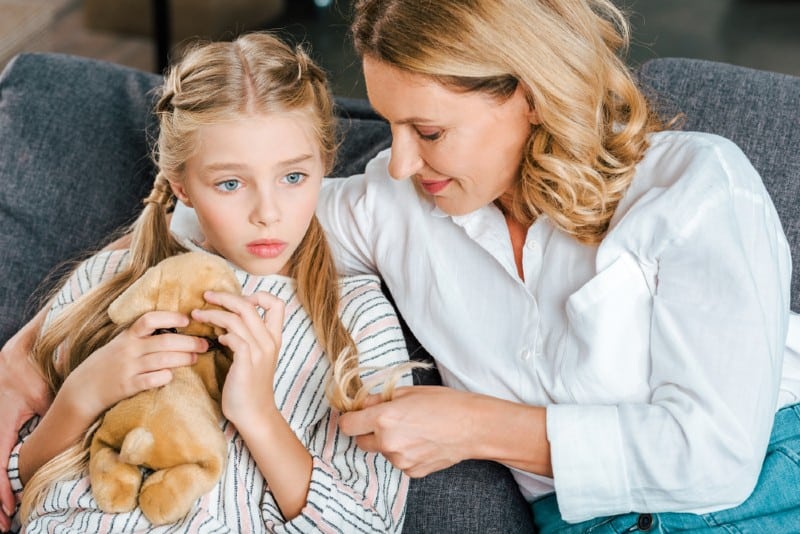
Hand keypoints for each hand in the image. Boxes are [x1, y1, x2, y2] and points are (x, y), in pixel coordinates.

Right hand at [0, 310, 50, 530]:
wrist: (13, 358)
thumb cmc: (28, 374)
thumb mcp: (41, 395)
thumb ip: (55, 414)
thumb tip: (75, 428)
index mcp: (1, 427)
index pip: (0, 466)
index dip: (3, 489)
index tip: (10, 507)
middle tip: (6, 524)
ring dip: (0, 494)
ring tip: (6, 517)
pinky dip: (2, 479)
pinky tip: (8, 495)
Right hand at [60, 311, 206, 423]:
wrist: (82, 389)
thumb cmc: (108, 363)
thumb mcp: (121, 344)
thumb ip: (142, 337)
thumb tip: (174, 329)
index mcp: (128, 336)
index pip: (149, 320)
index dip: (169, 317)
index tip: (186, 320)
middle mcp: (128, 350)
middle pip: (164, 341)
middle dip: (189, 342)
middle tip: (205, 344)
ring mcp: (128, 368)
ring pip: (162, 360)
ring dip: (183, 358)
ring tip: (196, 358)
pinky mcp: (128, 386)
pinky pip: (151, 380)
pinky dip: (165, 377)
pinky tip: (172, 375)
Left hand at [194, 291, 284, 427]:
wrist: (254, 413)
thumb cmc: (250, 386)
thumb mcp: (255, 357)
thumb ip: (248, 337)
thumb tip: (227, 321)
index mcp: (274, 337)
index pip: (277, 304)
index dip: (258, 295)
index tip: (239, 300)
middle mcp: (269, 341)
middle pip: (249, 305)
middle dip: (224, 297)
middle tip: (206, 296)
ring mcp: (259, 351)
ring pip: (236, 318)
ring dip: (213, 313)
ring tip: (197, 314)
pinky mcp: (247, 361)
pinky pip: (234, 336)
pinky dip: (221, 333)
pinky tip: (215, 338)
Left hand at [338, 386, 480, 477]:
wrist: (473, 427)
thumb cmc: (444, 404)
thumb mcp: (408, 391)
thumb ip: (379, 399)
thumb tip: (361, 404)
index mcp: (384, 418)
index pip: (347, 425)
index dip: (350, 418)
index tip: (356, 415)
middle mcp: (388, 442)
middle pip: (361, 441)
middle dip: (368, 431)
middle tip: (388, 420)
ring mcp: (400, 461)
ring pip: (382, 452)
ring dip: (389, 442)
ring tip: (413, 430)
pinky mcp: (412, 472)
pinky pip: (399, 462)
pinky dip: (405, 453)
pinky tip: (422, 442)